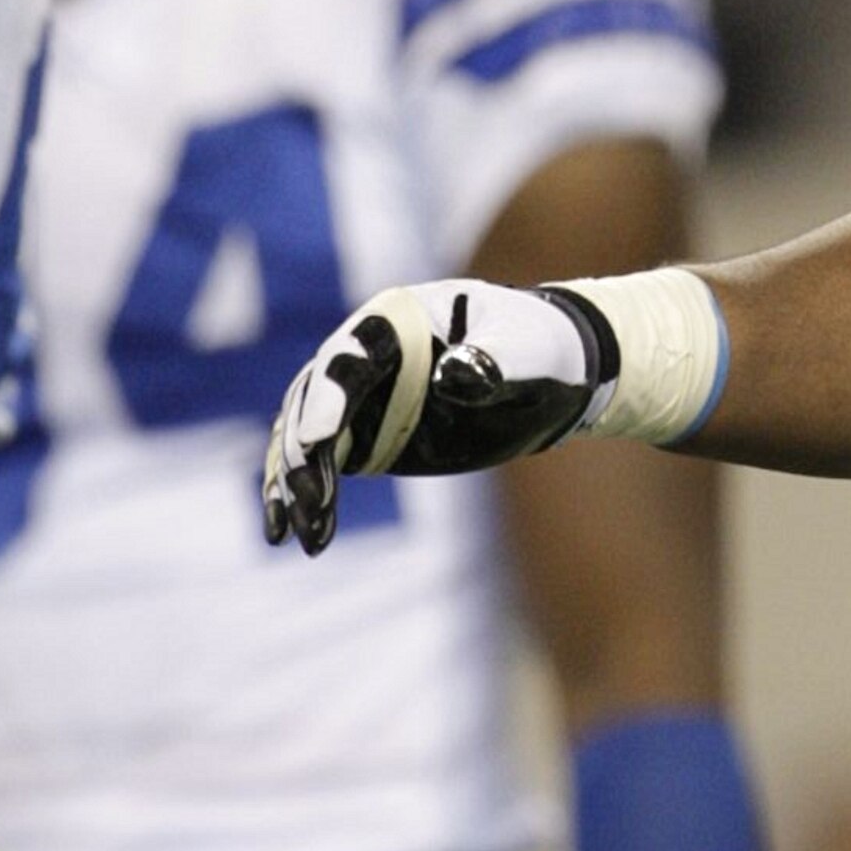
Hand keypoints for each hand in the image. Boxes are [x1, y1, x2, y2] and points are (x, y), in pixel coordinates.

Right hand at [263, 279, 616, 554]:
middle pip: (314, 400)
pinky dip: (304, 495)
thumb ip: (493, 358)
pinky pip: (323, 464)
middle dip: (304, 453)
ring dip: (297, 484)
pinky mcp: (367, 436)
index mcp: (398, 318)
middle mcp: (366, 355)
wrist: (555, 373)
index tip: (316, 441)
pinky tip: (295, 532)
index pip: (350, 357)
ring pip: (308, 437)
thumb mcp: (528, 347)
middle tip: (310, 504)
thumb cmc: (541, 345)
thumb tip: (455, 375)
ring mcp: (362, 397)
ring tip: (302, 532)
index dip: (328, 397)